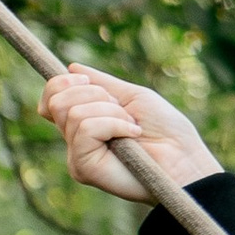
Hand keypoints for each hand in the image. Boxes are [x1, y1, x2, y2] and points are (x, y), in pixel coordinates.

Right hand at [39, 64, 222, 206]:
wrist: (184, 159)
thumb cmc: (166, 130)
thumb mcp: (132, 97)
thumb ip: (102, 84)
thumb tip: (72, 67)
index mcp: (86, 122)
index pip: (51, 99)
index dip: (61, 83)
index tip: (89, 81)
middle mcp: (76, 139)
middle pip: (57, 101)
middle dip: (96, 94)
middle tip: (124, 111)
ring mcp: (77, 155)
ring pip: (74, 113)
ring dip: (111, 112)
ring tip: (132, 127)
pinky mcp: (82, 168)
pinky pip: (86, 129)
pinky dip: (114, 124)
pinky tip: (132, 136)